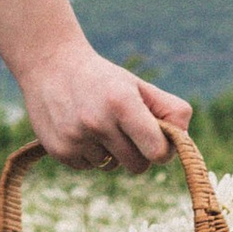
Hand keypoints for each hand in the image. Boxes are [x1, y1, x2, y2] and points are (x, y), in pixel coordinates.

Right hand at [17, 48, 191, 174]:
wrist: (48, 64)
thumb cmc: (102, 78)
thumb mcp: (136, 85)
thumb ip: (169, 109)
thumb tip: (183, 140)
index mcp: (123, 103)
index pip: (158, 152)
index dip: (163, 150)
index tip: (157, 140)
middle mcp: (98, 123)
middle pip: (137, 166)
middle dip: (138, 152)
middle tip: (125, 129)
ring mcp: (76, 138)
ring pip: (111, 167)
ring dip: (110, 152)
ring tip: (95, 122)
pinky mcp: (59, 151)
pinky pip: (89, 167)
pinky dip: (89, 154)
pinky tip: (79, 129)